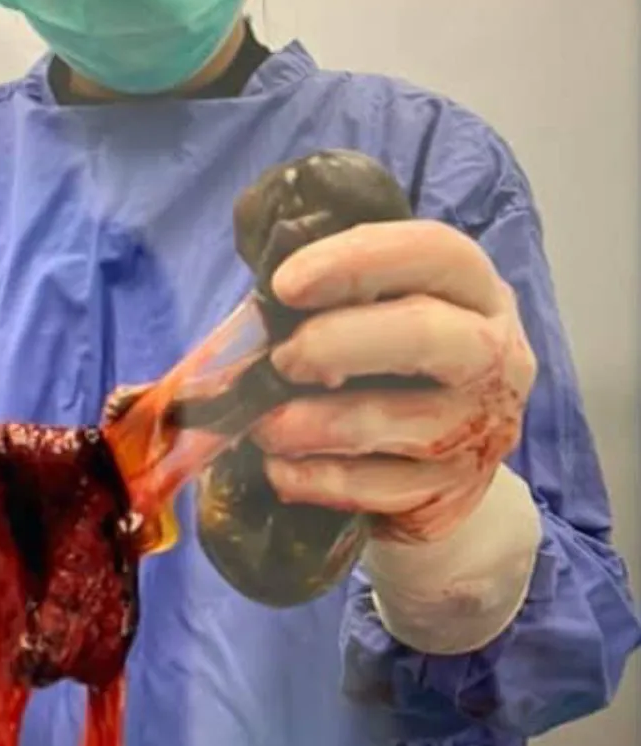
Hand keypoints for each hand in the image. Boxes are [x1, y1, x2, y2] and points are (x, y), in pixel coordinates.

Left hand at [253, 219, 536, 542]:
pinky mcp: (450, 493)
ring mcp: (478, 428)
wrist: (439, 473)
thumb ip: (331, 298)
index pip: (434, 253)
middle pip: (426, 334)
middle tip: (281, 359)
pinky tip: (280, 469)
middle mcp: (493, 355)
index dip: (357, 261)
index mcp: (474, 292)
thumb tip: (253, 312)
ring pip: (395, 420)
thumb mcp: (379, 318)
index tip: (286, 283)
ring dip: (311, 423)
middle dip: (336, 342)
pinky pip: (375, 487)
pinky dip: (314, 478)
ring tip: (262, 425)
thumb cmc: (391, 372)